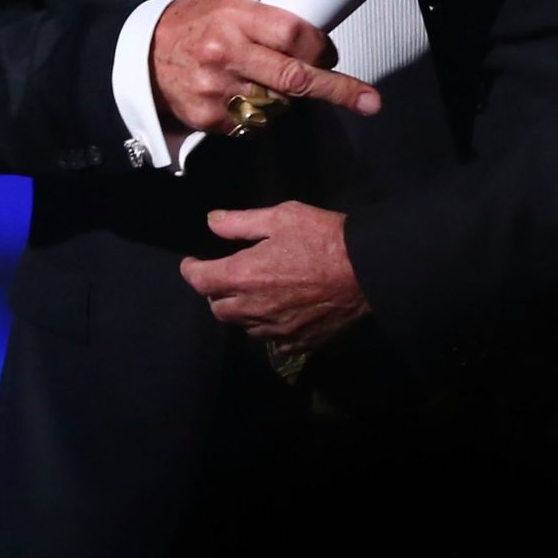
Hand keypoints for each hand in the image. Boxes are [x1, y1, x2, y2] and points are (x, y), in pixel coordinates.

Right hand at [151, 0, 379, 134]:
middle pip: (295, 78)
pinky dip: (261, 114)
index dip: (321, 48)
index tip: (331, 54)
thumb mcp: (229, 3)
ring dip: (289, 99)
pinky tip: (244, 96)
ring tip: (267, 81)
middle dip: (338, 90)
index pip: (295, 36)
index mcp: (235, 18)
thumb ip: (268, 20)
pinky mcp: (210, 119)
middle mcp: (227, 54)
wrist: (143, 54)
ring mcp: (217, 90)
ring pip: (279, 106)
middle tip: (370, 100)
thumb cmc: (195, 22)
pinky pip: (255, 124)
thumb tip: (314, 41)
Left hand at [180, 202, 369, 357]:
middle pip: (217, 307)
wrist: (366, 269)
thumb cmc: (322, 236)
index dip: (191, 270)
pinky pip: (270, 339)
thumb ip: (241, 222)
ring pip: (242, 325)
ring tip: (251, 293)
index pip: (200, 280)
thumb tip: (211, 222)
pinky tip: (276, 312)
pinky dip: (266, 326)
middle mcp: (253, 307)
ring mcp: (274, 329)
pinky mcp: (296, 341)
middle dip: (214, 291)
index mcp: (244, 274)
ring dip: (240, 309)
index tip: (192, 263)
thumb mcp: (281, 216)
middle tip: (225, 275)